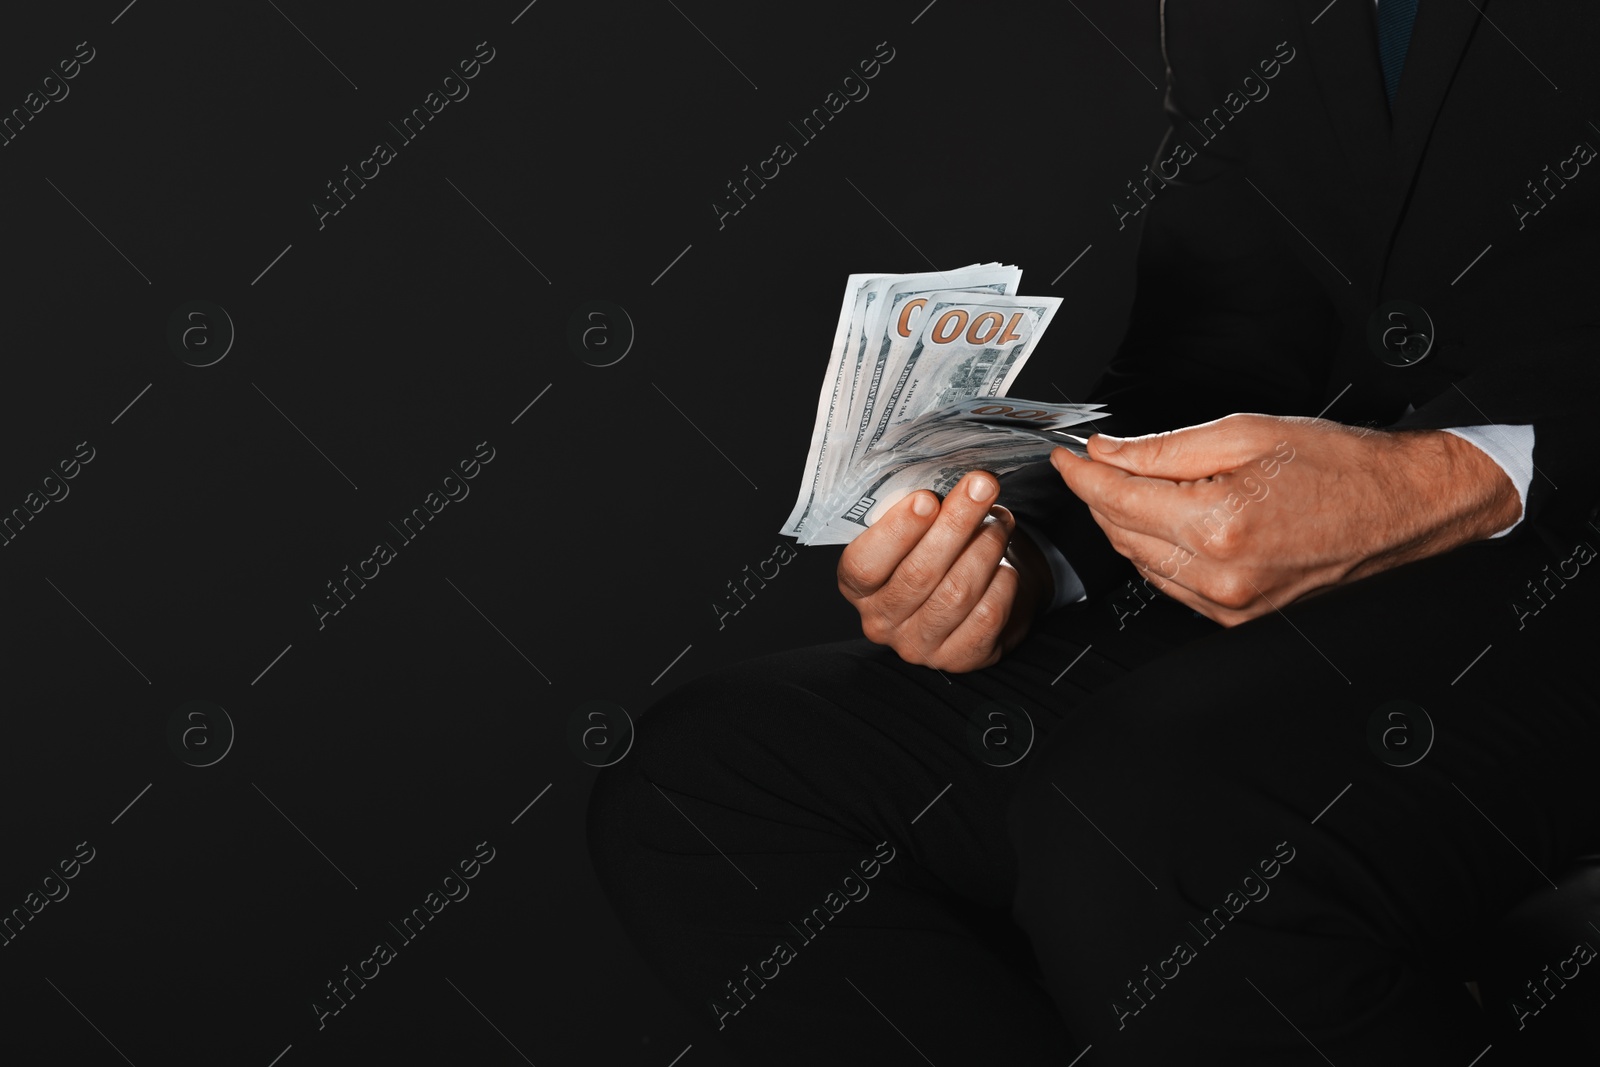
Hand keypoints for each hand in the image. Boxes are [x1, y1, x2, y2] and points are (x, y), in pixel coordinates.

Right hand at [836, 470, 1052, 670]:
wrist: (975, 593)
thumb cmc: (938, 551)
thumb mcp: (917, 530)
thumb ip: (921, 512)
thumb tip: (953, 484)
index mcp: (858, 586)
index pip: (865, 565)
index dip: (896, 532)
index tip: (927, 499)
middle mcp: (882, 621)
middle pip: (918, 574)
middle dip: (955, 524)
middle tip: (981, 486)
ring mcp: (919, 645)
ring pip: (956, 594)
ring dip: (984, 549)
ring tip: (999, 521)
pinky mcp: (959, 658)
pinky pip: (986, 617)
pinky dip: (1002, 584)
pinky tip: (1006, 564)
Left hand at [1050, 413, 1521, 626]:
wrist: (1403, 508)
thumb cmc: (1342, 468)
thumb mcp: (1246, 434)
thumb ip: (1164, 448)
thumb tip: (1108, 452)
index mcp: (1219, 525)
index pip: (1116, 500)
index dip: (1081, 474)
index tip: (1066, 457)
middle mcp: (1220, 575)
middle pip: (1122, 534)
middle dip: (1099, 495)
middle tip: (1094, 462)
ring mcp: (1229, 604)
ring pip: (1142, 562)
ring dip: (1125, 523)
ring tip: (1133, 484)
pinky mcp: (1238, 617)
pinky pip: (1172, 583)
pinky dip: (1157, 551)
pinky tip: (1165, 521)